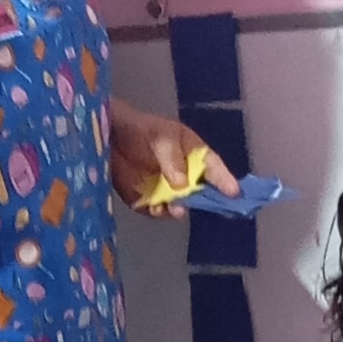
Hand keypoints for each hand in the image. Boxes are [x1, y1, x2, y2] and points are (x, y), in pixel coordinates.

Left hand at [109, 106, 235, 210]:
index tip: (234, 193)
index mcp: (193, 154)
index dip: (224, 180)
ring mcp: (167, 190)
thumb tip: (181, 184)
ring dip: (180, 208)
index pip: (213, 168)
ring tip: (176, 208)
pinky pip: (158, 211)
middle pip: (201, 192)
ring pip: (181, 205)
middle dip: (206, 201)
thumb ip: (171, 159)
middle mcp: (185, 175)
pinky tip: (155, 208)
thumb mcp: (159, 136)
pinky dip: (159, 212)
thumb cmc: (139, 129)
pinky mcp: (149, 201)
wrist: (108, 137)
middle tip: (207, 206)